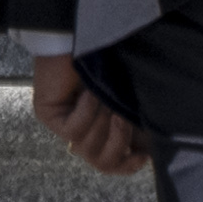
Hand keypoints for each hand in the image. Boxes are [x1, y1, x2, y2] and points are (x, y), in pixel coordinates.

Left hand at [28, 51, 148, 176]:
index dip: (128, 165)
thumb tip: (154, 152)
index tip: (144, 154)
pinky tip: (89, 93)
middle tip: (121, 116)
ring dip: (103, 123)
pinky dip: (87, 112)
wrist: (84, 36)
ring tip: (106, 98)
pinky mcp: (48, 115)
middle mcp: (84, 130)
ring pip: (87, 149)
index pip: (113, 164)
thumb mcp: (132, 100)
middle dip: (117, 142)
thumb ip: (142, 126)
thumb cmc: (113, 63)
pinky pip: (73, 130)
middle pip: (102, 163)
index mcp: (105, 129)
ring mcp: (64, 124)